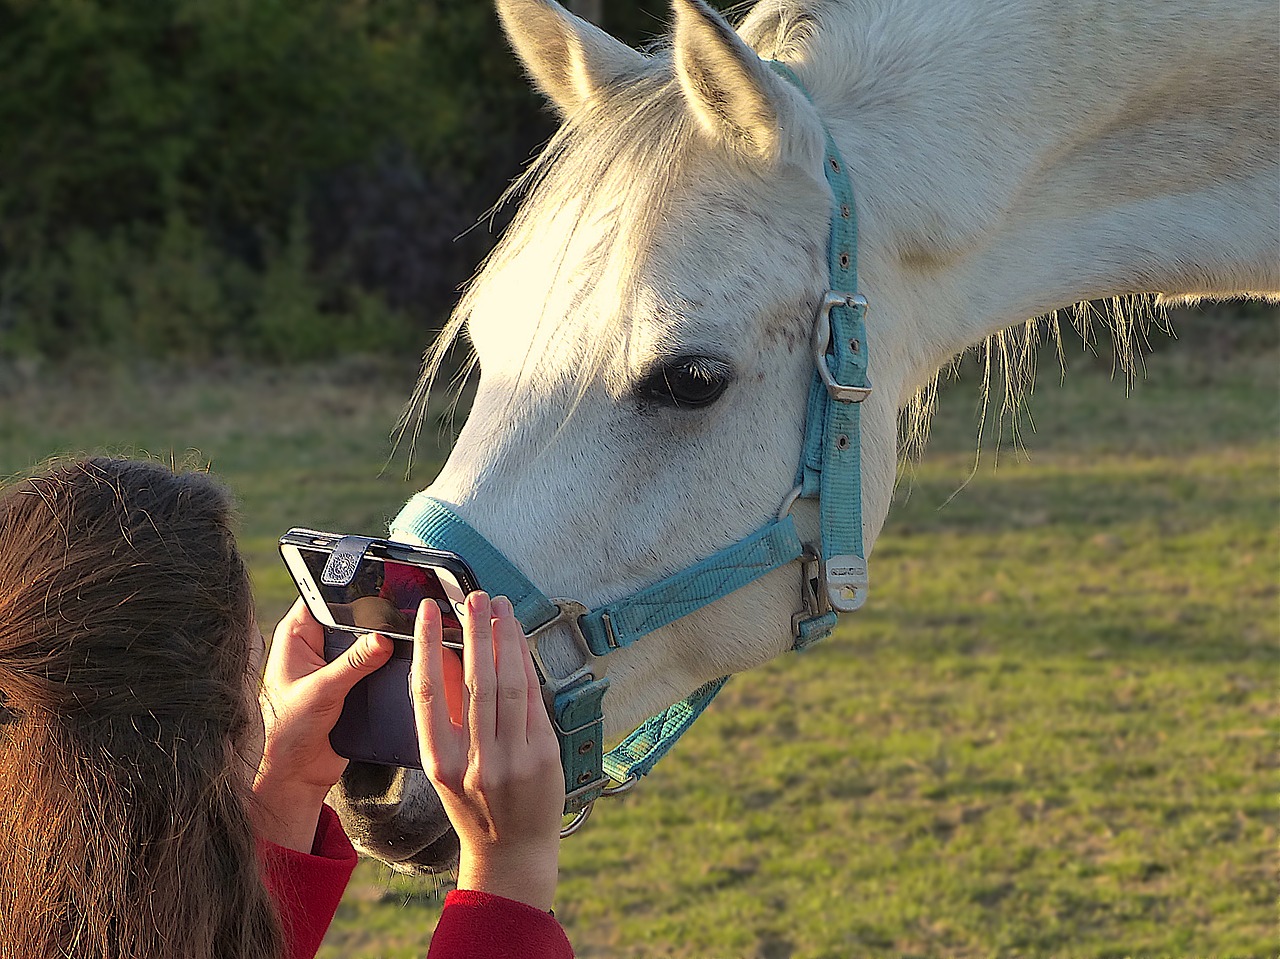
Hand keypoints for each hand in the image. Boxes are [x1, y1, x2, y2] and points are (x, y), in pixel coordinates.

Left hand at [253, 598, 392, 852]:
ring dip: (386, 637)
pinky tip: (411, 655)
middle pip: (352, 614)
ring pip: (368, 637)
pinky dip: (391, 660)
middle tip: (405, 606)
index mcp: (297, 635)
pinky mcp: (354, 681)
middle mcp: (317, 644)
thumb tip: (383, 638)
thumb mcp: (320, 693)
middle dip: (376, 612)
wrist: (297, 775)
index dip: (348, 585)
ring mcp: (337, 662)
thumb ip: (351, 665)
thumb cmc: (288, 734)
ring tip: (413, 628)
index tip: (379, 578)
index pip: (323, 596)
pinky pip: (377, 662)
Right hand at [411, 592, 565, 910]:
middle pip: (475, 680)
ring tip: (500, 607)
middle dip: (475, 631)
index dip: (425, 646)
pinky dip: (526, 665)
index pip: (427, 692)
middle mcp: (474, 760)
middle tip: (474, 596)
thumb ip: (444, 715)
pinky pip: (534, 700)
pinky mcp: (543, 756)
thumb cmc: (473, 804)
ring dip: (505, 640)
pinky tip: (520, 640)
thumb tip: (442, 654)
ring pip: (509, 685)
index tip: (427, 612)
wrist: (511, 853)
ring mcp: (512, 759)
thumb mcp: (443, 766)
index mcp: (438, 761)